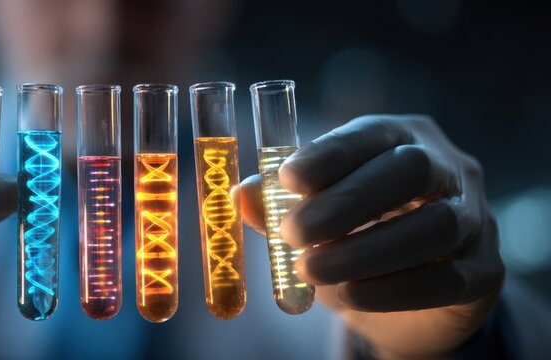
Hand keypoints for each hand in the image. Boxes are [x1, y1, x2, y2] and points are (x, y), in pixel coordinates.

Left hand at [241, 115, 503, 358]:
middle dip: (347, 201)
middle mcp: (449, 168)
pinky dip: (392, 288)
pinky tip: (350, 295)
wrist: (410, 292)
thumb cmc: (355, 236)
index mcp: (401, 138)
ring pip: (434, 226)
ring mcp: (475, 218)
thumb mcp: (315, 216)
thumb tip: (241, 196)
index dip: (330, 154)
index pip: (372, 133)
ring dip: (365, 250)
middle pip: (412, 169)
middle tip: (294, 233)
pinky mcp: (485, 270)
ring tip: (311, 270)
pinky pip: (446, 278)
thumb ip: (279, 206)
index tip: (286, 179)